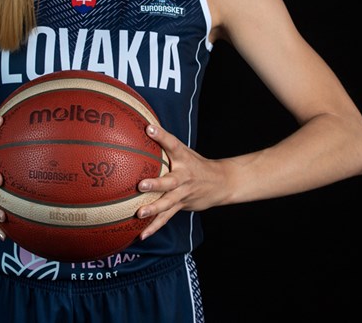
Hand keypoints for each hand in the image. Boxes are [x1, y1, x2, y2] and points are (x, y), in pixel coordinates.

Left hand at [134, 123, 227, 240]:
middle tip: (141, 185)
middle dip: (156, 184)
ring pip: (168, 202)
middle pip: (170, 181)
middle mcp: (184, 176)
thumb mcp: (184, 151)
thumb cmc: (196, 164)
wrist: (222, 183)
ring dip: (154, 209)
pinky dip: (154, 227)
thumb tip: (142, 127)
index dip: (161, 135)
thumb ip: (164, 144)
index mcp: (184, 158)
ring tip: (139, 213)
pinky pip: (167, 217)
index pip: (172, 144)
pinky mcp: (182, 205)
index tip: (149, 128)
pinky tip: (141, 235)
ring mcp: (184, 193)